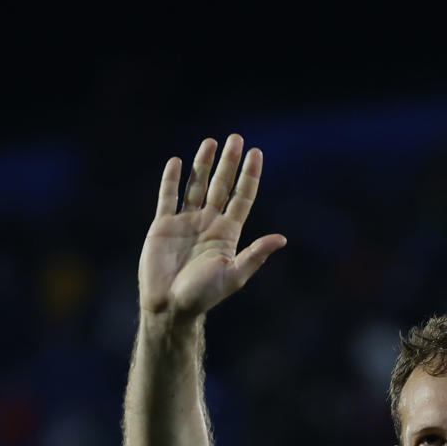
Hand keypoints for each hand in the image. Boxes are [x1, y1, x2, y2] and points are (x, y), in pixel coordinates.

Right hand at [139, 135, 286, 319]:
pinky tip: (177, 162)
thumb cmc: (203, 296)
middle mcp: (208, 223)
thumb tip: (282, 238)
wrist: (170, 307)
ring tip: (210, 142)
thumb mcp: (234, 275)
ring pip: (196, 186)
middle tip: (236, 138)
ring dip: (203, 164)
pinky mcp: (163, 225)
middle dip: (229, 163)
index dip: (250, 175)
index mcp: (227, 233)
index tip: (257, 153)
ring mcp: (186, 222)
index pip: (242, 197)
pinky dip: (171, 180)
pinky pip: (168, 196)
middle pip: (221, 185)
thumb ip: (255, 255)